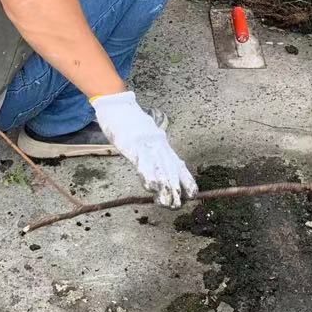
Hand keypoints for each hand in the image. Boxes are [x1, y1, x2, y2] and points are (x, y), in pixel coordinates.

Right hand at [91, 92, 197, 207]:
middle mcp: (159, 145)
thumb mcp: (146, 138)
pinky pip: (143, 161)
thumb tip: (158, 166)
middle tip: (179, 206)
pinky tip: (151, 187)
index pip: (178, 164)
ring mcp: (147, 144)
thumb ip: (153, 152)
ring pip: (161, 168)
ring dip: (166, 187)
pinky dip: (148, 175)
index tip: (193, 195)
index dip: (186, 180)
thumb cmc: (130, 123)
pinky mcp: (134, 144)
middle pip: (172, 169)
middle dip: (177, 189)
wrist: (118, 105)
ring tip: (168, 203)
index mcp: (162, 144)